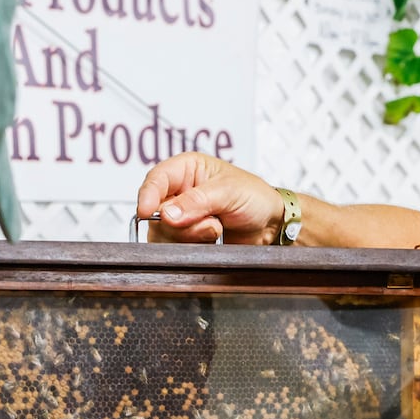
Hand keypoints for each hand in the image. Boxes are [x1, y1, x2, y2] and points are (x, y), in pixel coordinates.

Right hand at [136, 152, 284, 243]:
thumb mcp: (228, 192)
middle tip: (211, 223)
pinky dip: (193, 247)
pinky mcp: (185, 239)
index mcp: (186, 170)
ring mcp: (181, 218)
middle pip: (156, 212)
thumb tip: (167, 214)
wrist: (271, 226)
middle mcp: (178, 192)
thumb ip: (197, 202)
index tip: (148, 212)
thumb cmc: (255, 197)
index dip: (148, 196)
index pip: (156, 179)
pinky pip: (175, 248)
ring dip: (191, 236)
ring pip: (164, 233)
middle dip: (182, 223)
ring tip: (217, 228)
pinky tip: (213, 239)